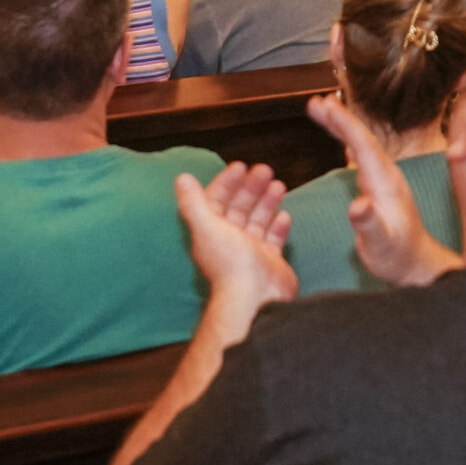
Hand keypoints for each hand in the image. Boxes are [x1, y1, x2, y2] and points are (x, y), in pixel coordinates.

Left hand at [171, 168, 296, 338]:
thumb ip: (193, 203)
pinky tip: (284, 215)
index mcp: (212, 232)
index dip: (226, 182)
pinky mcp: (270, 262)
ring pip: (258, 220)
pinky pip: (274, 239)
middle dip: (251, 187)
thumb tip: (181, 178)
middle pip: (239, 208)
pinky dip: (278, 226)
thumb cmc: (230, 263)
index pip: (217, 201)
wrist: (255, 297)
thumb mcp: (207, 227)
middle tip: (265, 170)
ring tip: (278, 185)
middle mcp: (229, 241)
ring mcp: (251, 252)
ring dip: (266, 202)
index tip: (241, 166)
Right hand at [307, 93, 458, 286]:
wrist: (416, 265)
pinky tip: (343, 139)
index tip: (324, 105)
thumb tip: (357, 204)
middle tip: (316, 102)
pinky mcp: (381, 188)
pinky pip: (363, 157)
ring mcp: (385, 180)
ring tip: (323, 110)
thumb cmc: (397, 256)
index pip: (363, 145)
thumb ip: (369, 223)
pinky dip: (349, 143)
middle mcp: (387, 176)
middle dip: (340, 118)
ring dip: (343, 127)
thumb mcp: (380, 243)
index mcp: (386, 182)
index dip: (344, 123)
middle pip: (362, 139)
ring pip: (362, 145)